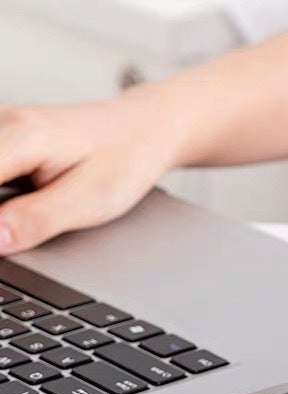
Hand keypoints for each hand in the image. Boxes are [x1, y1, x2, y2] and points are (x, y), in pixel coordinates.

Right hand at [0, 91, 183, 253]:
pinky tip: (14, 211)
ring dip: (0, 209)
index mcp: (18, 137)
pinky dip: (0, 197)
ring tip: (33, 214)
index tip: (2, 238)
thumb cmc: (125, 161)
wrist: (142, 130)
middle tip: (27, 224)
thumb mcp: (90, 201)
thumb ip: (36, 220)